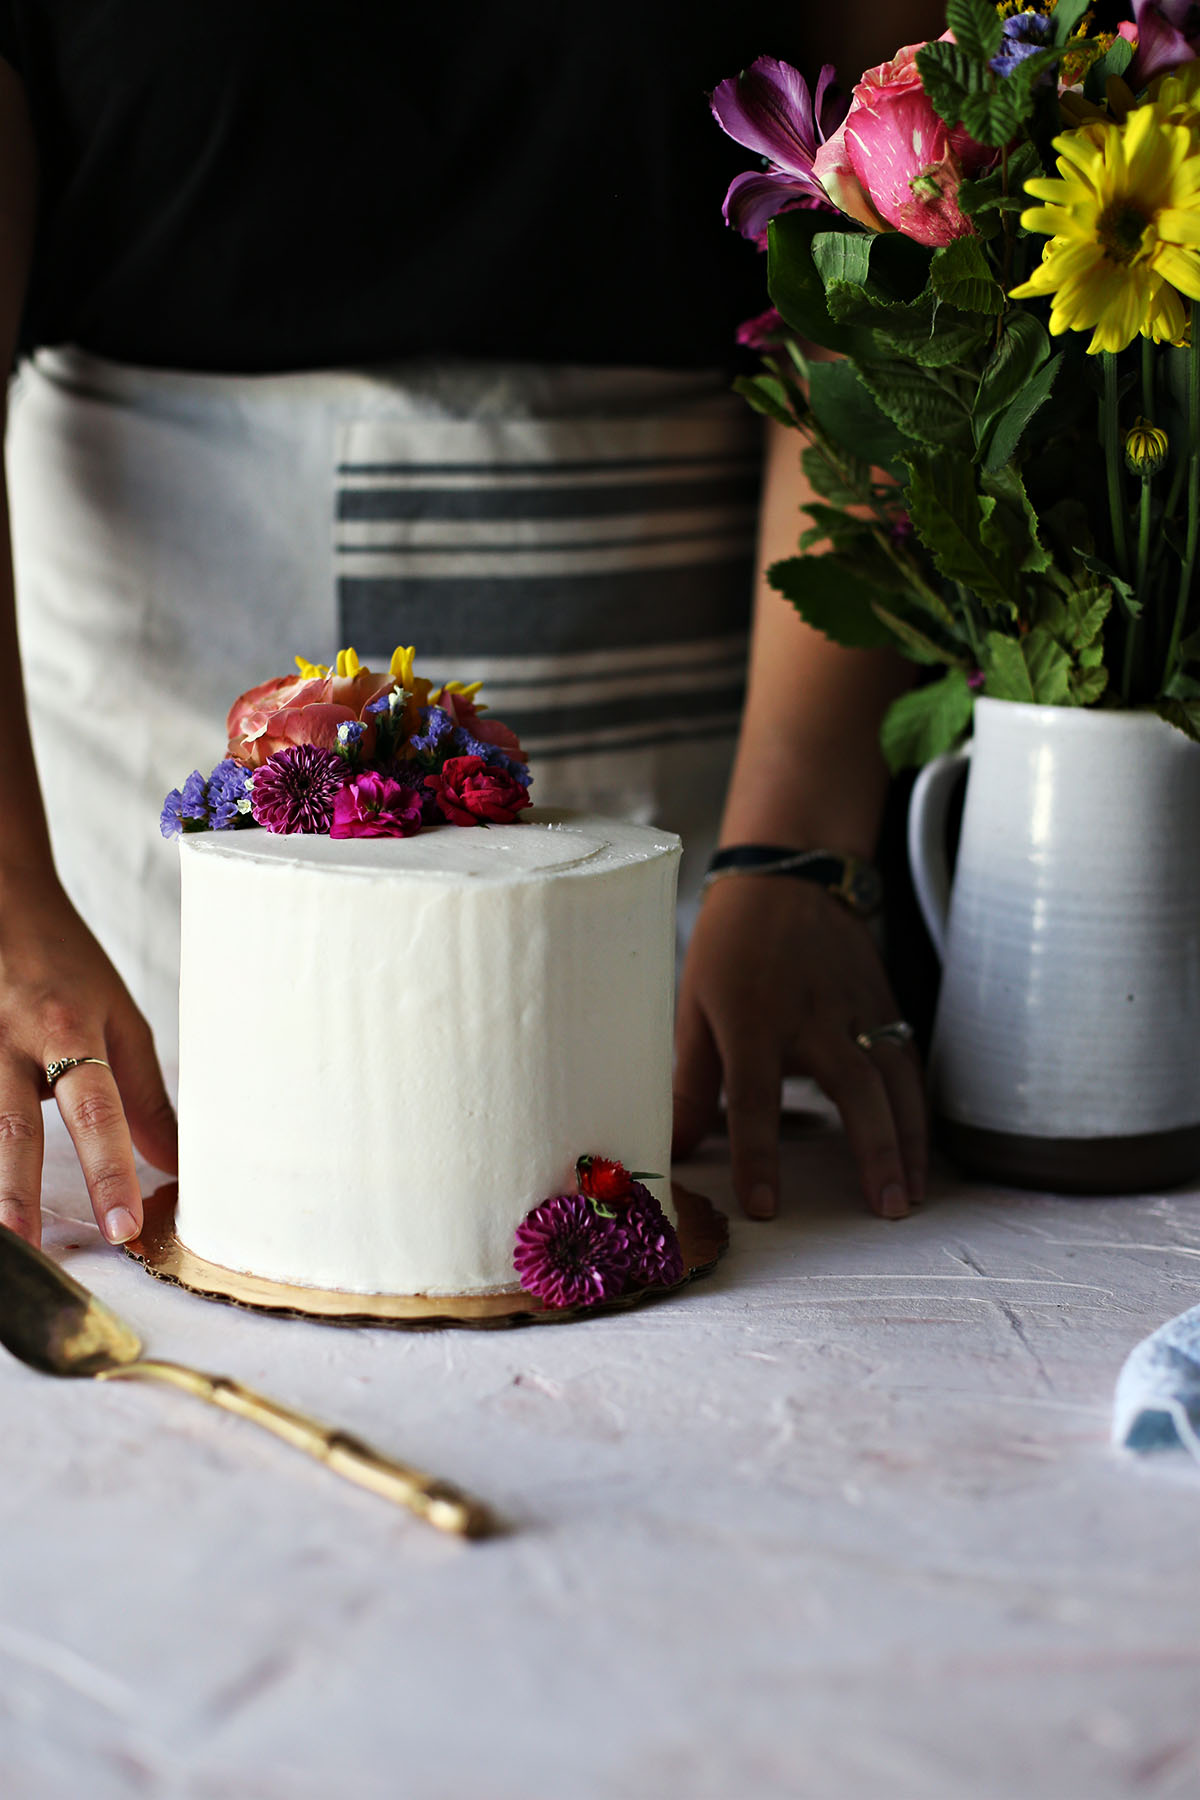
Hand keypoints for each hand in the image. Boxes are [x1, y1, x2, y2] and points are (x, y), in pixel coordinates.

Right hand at [0, 873, 176, 1246]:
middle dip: (21, 1192)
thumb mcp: (118, 1017)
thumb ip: (143, 1095)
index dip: (110, 1171)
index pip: (97, 1110)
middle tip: (34, 1253)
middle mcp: (10, 1039)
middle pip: (14, 1125)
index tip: (124, 1226)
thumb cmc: (64, 964)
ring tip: (2, 1241)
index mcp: (68, 1028)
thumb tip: (174, 1166)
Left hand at [672, 874, 925, 1220]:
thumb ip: (685, 1083)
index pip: (754, 1097)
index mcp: (752, 1016)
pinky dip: (919, 1111)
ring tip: (910, 1196)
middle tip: (886, 1209)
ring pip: (896, 1079)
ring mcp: (858, 1008)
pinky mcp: (885, 1004)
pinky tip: (919, 1153)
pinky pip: (909, 1063)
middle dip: (874, 1151)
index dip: (758, 1155)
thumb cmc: (731, 944)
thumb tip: (671, 1148)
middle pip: (854, 1088)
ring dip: (909, 1141)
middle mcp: (813, 1014)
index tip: (765, 1206)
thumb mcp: (692, 1005)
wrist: (787, 875)